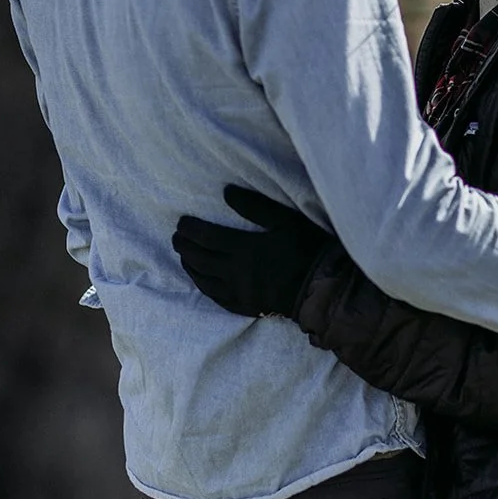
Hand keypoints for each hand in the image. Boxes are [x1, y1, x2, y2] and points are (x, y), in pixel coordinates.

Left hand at [172, 184, 331, 317]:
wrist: (321, 287)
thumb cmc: (306, 249)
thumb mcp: (285, 221)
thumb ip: (255, 206)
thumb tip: (227, 192)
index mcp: (245, 249)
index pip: (207, 238)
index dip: (191, 230)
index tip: (181, 222)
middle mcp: (236, 272)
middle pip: (200, 258)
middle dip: (185, 246)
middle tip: (176, 237)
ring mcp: (239, 292)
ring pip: (204, 279)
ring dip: (190, 265)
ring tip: (183, 255)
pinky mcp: (244, 305)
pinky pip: (215, 296)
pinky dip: (202, 285)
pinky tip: (199, 279)